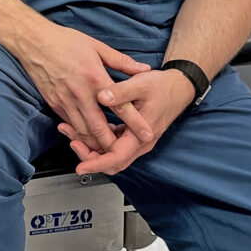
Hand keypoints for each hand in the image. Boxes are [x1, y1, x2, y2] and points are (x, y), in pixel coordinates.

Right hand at [21, 24, 153, 154]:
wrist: (34, 42)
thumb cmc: (65, 41)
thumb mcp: (97, 46)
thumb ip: (122, 61)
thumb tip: (144, 68)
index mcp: (95, 78)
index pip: (120, 106)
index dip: (135, 123)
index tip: (147, 134)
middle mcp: (80, 93)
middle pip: (99, 128)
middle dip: (113, 144)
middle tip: (125, 151)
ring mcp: (65, 100)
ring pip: (82, 131)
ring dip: (95, 143)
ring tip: (107, 148)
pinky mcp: (54, 103)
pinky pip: (69, 124)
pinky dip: (79, 132)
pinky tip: (87, 134)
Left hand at [58, 67, 195, 175]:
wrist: (178, 86)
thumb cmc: (162, 86)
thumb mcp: (140, 84)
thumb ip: (120, 92)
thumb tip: (101, 97)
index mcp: (142, 135)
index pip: (117, 158)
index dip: (96, 163)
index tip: (81, 166)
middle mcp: (139, 142)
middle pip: (111, 161)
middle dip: (89, 156)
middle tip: (71, 142)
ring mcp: (136, 140)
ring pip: (110, 153)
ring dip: (91, 147)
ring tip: (71, 132)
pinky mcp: (132, 134)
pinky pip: (113, 143)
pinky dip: (97, 139)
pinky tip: (84, 126)